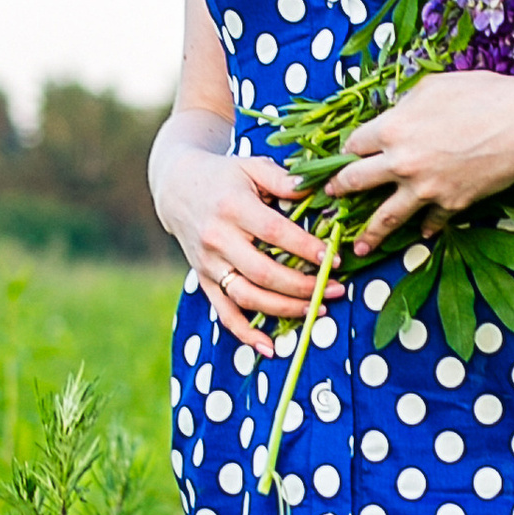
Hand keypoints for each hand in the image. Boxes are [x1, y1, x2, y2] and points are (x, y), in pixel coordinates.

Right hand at [168, 144, 345, 357]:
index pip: (273, 232)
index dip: (304, 248)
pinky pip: (224, 313)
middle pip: (263, 272)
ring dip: (284, 309)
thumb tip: (320, 191)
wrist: (177, 188)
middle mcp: (218, 239)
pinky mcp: (204, 280)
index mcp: (233, 207)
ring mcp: (209, 264)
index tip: (332, 258)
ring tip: (317, 310)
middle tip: (335, 289)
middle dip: (303, 286)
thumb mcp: (252, 166)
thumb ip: (284, 180)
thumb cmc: (225, 176)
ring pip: (247, 297)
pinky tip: (270, 348)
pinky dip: (245, 334)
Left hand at [327, 74, 513, 259]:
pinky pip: (431, 222)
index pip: (354, 145)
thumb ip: (405, 106)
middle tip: (330, 197)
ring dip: (369, 233)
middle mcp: (400, 163)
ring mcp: (424, 188)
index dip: (347, 150)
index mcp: (391, 128)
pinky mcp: (450, 204)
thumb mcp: (433, 87)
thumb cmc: (482, 95)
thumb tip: (394, 115)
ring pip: (386, 217)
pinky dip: (425, 228)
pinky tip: (420, 235)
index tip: (343, 157)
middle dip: (338, 190)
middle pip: (356, 181)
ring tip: (358, 247)